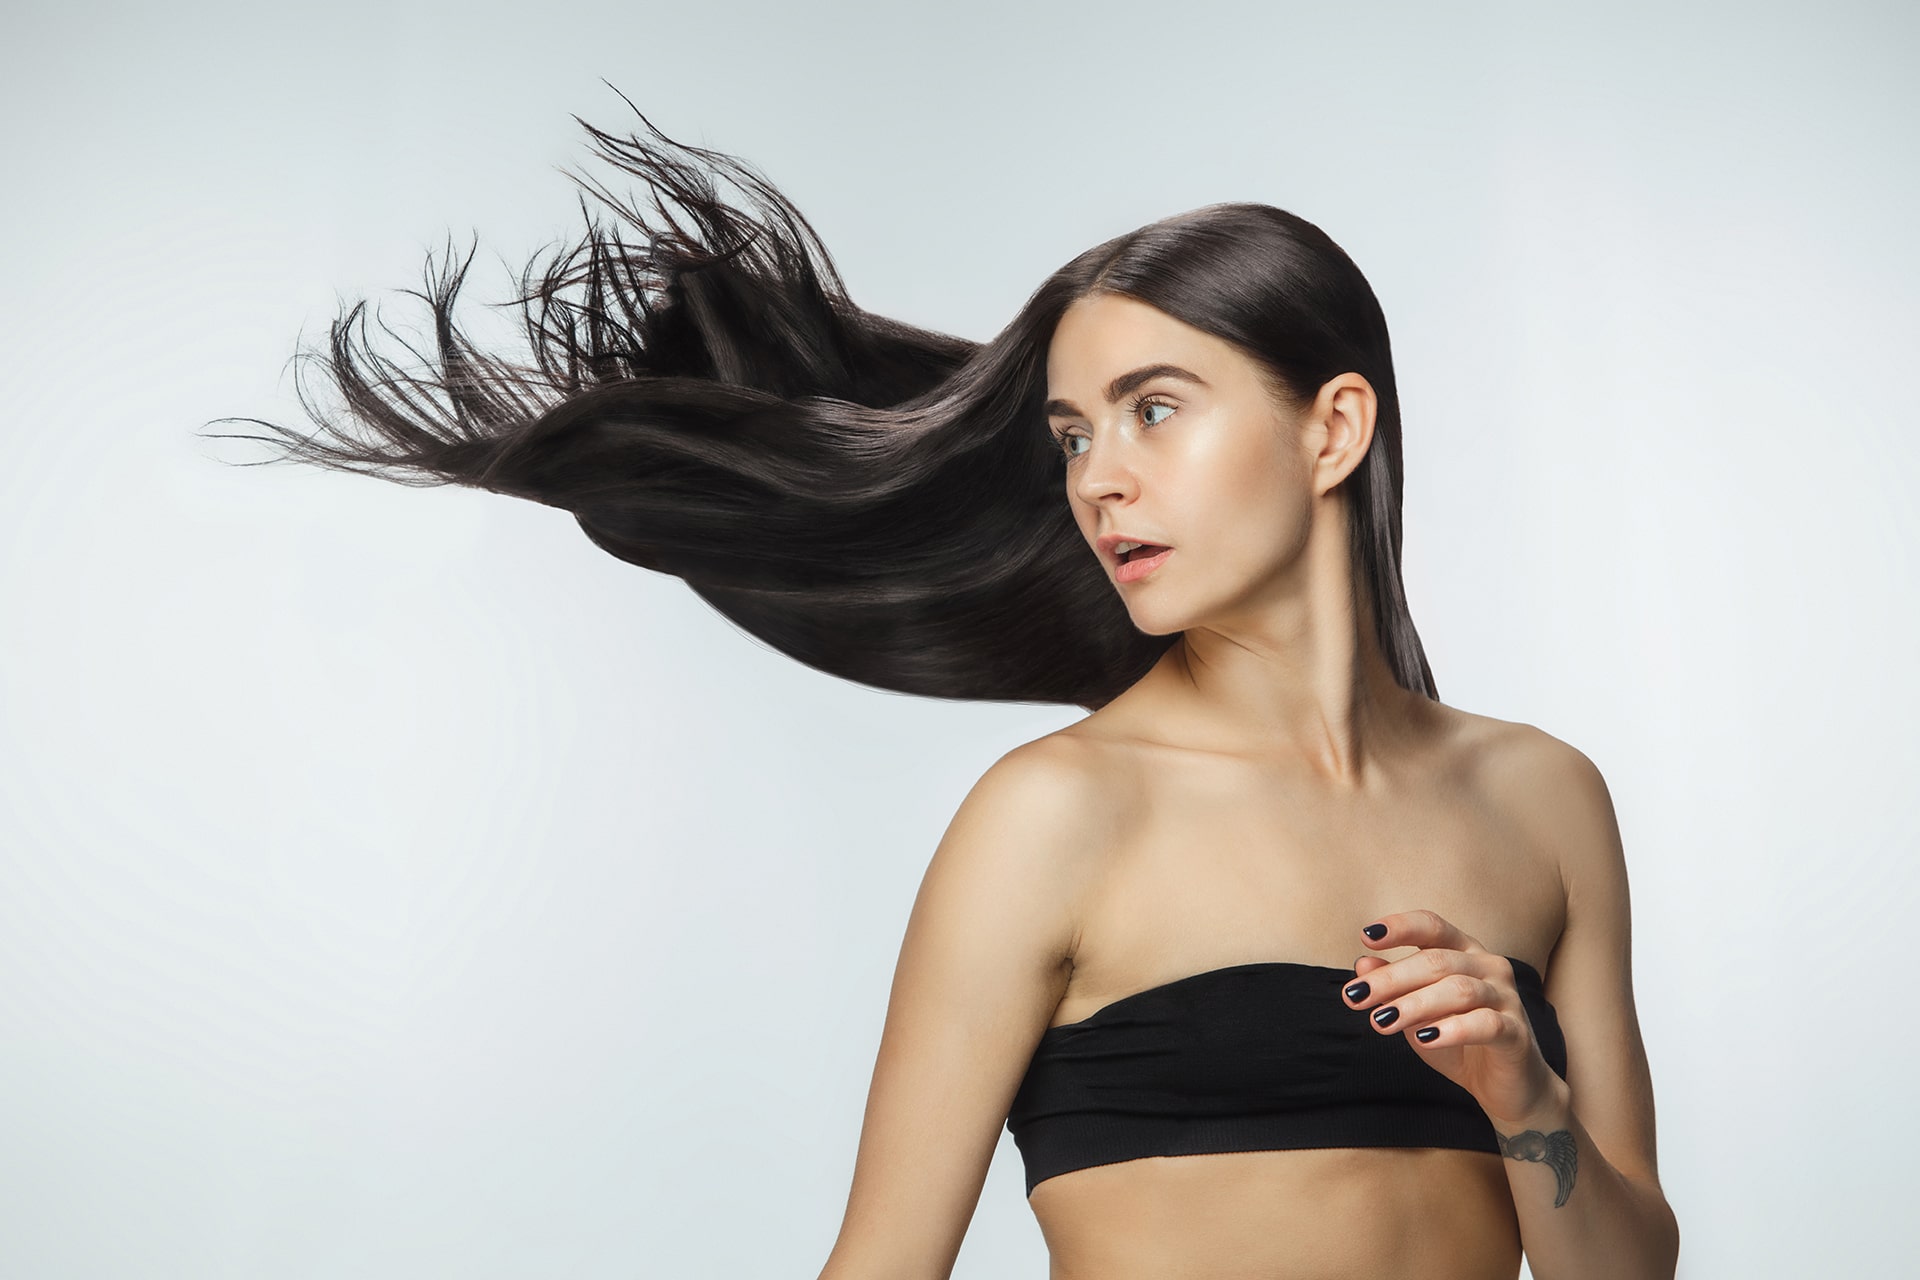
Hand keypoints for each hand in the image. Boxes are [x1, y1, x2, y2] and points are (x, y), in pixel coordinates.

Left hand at [1341, 909, 1565, 1125]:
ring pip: (1458, 990)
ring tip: (1380, 1021)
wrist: (1504, 1085)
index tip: (1366, 937)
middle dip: (1392, 978)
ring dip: (1414, 1004)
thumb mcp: (1417, 1014)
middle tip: (1355, 996)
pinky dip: (1453, 1029)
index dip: (1400, 928)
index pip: (1433, 927)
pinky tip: (1425, 1038)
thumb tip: (1362, 964)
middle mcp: (1489, 966)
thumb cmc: (1456, 1040)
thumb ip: (1393, 989)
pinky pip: (1485, 1024)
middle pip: (1437, 961)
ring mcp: (1506, 997)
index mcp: (1465, 952)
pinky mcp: (1516, 1032)